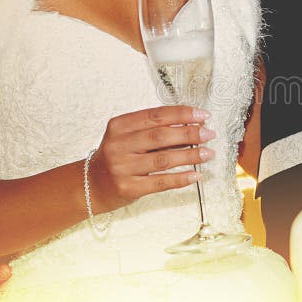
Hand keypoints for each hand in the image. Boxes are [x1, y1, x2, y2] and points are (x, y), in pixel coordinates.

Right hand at [90, 105, 215, 212]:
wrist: (92, 184)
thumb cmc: (119, 156)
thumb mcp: (130, 137)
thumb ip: (156, 130)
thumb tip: (194, 125)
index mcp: (120, 126)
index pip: (156, 115)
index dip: (182, 114)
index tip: (203, 115)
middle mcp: (119, 145)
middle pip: (160, 136)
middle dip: (190, 133)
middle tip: (209, 134)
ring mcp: (122, 167)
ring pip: (163, 159)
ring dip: (190, 156)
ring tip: (208, 153)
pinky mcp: (127, 188)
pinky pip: (160, 182)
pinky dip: (180, 178)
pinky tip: (196, 175)